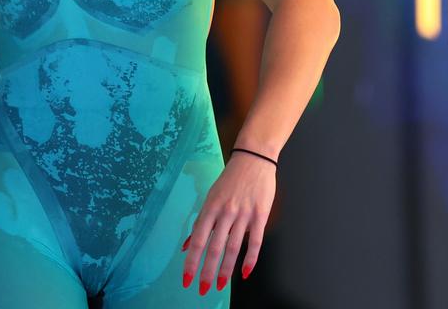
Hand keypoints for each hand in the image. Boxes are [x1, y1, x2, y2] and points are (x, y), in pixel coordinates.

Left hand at [181, 151, 275, 294]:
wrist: (253, 159)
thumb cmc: (230, 180)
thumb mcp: (211, 198)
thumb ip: (201, 223)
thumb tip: (187, 245)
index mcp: (210, 207)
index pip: (199, 240)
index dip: (192, 261)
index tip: (187, 278)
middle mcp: (225, 212)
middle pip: (214, 247)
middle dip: (208, 271)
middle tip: (202, 289)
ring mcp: (243, 214)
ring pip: (233, 247)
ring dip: (226, 270)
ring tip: (221, 285)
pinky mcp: (260, 214)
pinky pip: (256, 241)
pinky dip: (250, 259)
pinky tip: (245, 273)